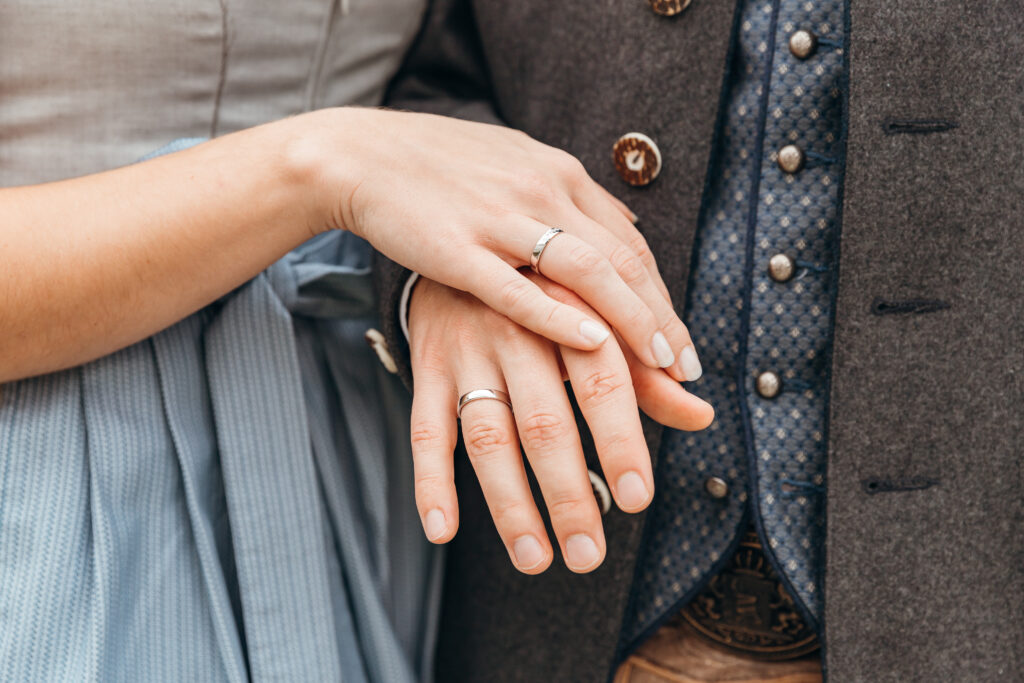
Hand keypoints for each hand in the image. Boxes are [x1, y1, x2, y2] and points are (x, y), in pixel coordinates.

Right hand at [295, 107, 701, 380]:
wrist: (363, 156)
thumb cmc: (440, 168)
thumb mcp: (518, 164)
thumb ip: (573, 197)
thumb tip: (626, 223)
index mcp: (558, 174)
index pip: (628, 243)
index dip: (662, 297)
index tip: (681, 345)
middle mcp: (541, 191)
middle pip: (620, 261)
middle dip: (662, 319)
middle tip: (688, 369)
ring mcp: (501, 220)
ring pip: (586, 274)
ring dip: (631, 322)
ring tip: (660, 369)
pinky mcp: (458, 250)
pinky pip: (519, 288)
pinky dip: (561, 317)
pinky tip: (594, 344)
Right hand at [406, 276, 712, 573]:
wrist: (468, 242)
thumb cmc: (549, 293)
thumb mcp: (597, 317)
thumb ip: (645, 371)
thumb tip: (701, 416)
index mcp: (570, 312)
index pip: (602, 381)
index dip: (621, 440)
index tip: (638, 498)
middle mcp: (516, 330)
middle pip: (543, 421)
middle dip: (567, 494)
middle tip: (588, 555)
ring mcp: (467, 353)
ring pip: (487, 434)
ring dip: (509, 503)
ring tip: (535, 559)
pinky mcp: (428, 370)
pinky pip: (424, 430)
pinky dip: (428, 481)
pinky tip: (442, 529)